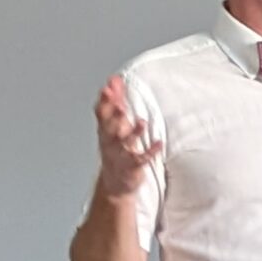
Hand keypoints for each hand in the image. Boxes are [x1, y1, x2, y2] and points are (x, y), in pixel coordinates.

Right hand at [92, 75, 161, 200]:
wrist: (115, 182)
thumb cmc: (116, 147)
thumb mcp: (113, 124)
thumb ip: (115, 101)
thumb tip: (114, 79)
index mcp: (105, 130)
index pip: (102, 113)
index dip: (105, 101)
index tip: (108, 87)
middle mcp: (110, 141)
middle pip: (110, 127)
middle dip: (114, 115)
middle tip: (119, 103)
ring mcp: (120, 155)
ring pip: (125, 143)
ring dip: (133, 132)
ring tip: (142, 121)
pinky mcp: (132, 167)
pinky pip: (142, 159)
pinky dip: (150, 152)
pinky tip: (159, 144)